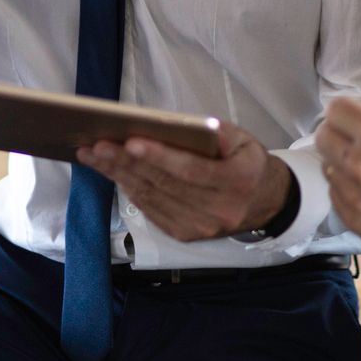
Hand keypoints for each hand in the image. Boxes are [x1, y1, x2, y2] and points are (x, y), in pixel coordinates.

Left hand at [78, 122, 293, 242]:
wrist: (266, 203)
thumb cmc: (248, 164)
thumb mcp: (244, 141)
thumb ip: (217, 133)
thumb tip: (178, 126)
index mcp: (238, 181)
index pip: (192, 170)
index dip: (160, 157)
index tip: (131, 141)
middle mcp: (219, 210)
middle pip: (165, 184)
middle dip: (127, 163)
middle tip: (98, 144)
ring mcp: (201, 227)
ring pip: (152, 198)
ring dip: (119, 175)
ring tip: (95, 155)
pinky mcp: (186, 234)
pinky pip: (151, 210)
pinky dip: (129, 189)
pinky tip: (112, 172)